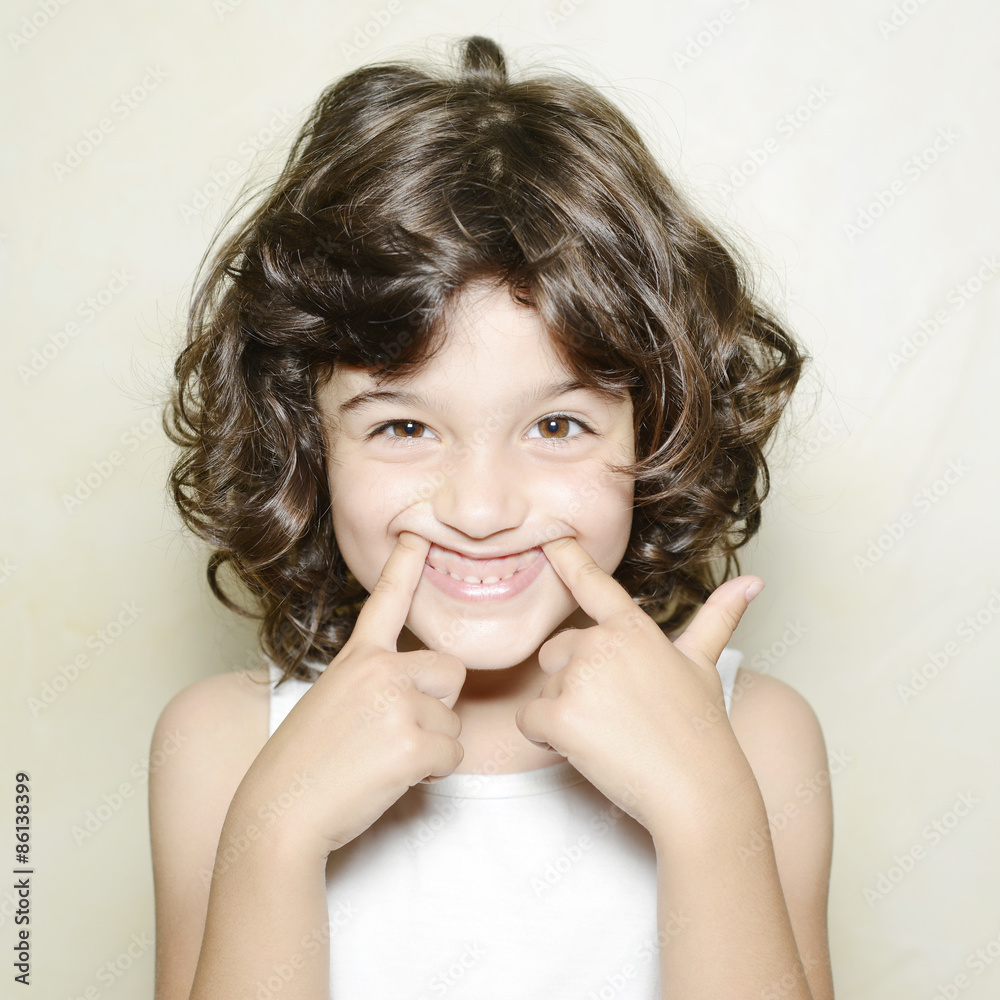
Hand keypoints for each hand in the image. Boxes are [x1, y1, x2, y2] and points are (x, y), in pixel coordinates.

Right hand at [235, 531, 466, 857]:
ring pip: (453, 720)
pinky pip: (452, 754)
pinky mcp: (411, 742)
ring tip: (383, 759)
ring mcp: (396, 702)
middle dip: (438, 705)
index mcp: (357, 657)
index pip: (386, 601)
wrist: (280, 813)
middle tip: (395, 733)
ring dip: (431, 745)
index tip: (417, 534)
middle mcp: (379, 669)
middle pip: (450, 672)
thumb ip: (373, 682)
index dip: (405, 566)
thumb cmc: (303, 765)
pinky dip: (432, 773)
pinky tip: (392, 778)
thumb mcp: (330, 701)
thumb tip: (420, 688)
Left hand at [514, 536, 761, 838]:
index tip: (549, 538)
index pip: (593, 585)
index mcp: (633, 629)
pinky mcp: (561, 716)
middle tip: (614, 715)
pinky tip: (587, 751)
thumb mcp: (704, 666)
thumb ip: (718, 618)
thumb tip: (753, 581)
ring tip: (610, 734)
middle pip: (555, 653)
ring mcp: (580, 678)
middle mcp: (602, 644)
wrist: (699, 792)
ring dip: (564, 714)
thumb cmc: (702, 731)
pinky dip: (547, 740)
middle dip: (571, 682)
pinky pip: (529, 722)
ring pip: (544, 691)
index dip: (567, 558)